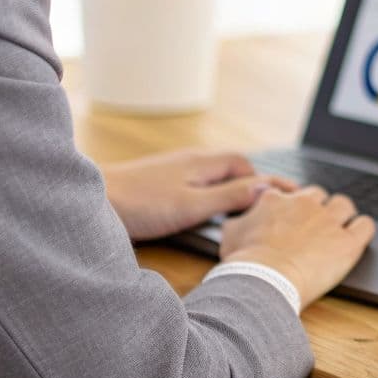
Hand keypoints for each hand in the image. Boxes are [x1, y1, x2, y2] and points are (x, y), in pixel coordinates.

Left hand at [100, 148, 294, 241]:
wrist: (91, 201)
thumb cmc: (138, 204)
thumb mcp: (192, 205)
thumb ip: (229, 197)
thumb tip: (266, 188)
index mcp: (202, 163)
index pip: (244, 164)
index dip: (264, 180)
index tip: (285, 196)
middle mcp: (189, 162)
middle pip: (230, 168)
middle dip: (250, 184)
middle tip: (269, 206)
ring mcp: (172, 172)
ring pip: (211, 178)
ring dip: (229, 190)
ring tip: (242, 212)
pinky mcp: (157, 185)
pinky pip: (194, 186)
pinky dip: (209, 197)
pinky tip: (204, 215)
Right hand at [219, 185, 375, 306]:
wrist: (263, 281)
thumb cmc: (244, 263)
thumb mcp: (230, 235)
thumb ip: (238, 219)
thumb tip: (241, 216)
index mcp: (276, 200)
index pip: (290, 194)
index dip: (292, 207)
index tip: (291, 220)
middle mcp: (304, 204)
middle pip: (319, 195)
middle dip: (317, 208)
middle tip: (314, 227)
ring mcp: (328, 221)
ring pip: (344, 204)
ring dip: (342, 214)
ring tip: (338, 230)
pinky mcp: (347, 242)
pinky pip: (365, 225)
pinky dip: (362, 229)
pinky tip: (357, 236)